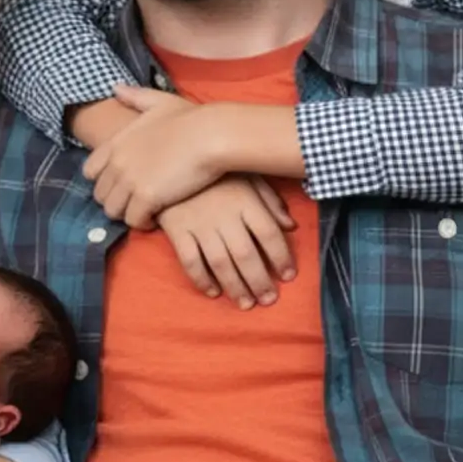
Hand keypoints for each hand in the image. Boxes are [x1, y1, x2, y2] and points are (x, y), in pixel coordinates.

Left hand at [82, 85, 225, 228]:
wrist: (212, 135)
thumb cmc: (191, 118)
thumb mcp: (159, 101)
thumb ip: (134, 96)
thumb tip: (114, 87)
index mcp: (117, 142)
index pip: (90, 171)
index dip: (103, 181)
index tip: (122, 184)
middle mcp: (117, 163)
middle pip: (100, 195)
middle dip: (116, 200)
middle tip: (136, 202)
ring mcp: (129, 181)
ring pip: (113, 211)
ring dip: (128, 214)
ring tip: (146, 211)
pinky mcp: (146, 198)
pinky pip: (134, 221)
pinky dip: (143, 223)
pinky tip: (157, 218)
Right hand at [157, 176, 295, 307]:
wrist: (170, 158)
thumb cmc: (215, 170)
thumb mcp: (248, 176)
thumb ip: (270, 200)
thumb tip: (291, 225)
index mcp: (245, 200)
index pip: (269, 233)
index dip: (281, 257)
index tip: (288, 275)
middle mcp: (224, 215)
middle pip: (247, 254)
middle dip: (260, 281)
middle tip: (268, 300)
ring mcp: (199, 224)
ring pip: (220, 263)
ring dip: (235, 287)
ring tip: (246, 303)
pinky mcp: (177, 229)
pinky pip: (190, 260)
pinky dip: (201, 279)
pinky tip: (213, 292)